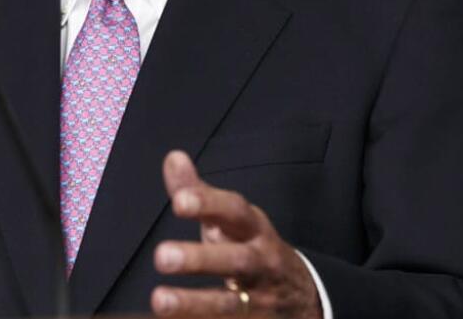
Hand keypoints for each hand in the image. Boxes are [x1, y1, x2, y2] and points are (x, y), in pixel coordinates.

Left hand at [151, 151, 320, 318]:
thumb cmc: (251, 246)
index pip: (235, 211)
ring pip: (231, 303)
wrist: (302, 294)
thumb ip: (199, 193)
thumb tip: (173, 157)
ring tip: (160, 301)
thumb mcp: (232, 219)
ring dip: (195, 303)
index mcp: (253, 228)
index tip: (179, 201)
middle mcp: (260, 261)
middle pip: (236, 260)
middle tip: (162, 256)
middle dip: (200, 259)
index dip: (209, 204)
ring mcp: (261, 298)